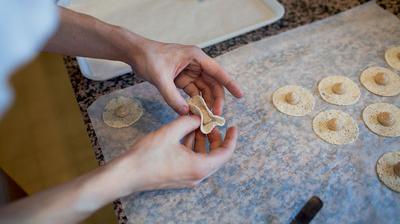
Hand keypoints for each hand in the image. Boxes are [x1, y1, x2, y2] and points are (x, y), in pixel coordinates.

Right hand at [107, 115, 237, 195]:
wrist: (127, 174)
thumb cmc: (148, 155)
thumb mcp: (171, 132)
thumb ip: (188, 122)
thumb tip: (198, 117)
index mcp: (200, 167)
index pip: (225, 153)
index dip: (231, 139)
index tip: (233, 127)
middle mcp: (197, 176)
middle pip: (215, 155)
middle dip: (214, 137)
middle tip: (209, 123)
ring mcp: (187, 178)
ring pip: (203, 157)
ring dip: (201, 141)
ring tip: (195, 124)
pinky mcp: (178, 176)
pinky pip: (192, 161)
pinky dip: (192, 147)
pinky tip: (184, 133)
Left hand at [128, 40, 242, 114]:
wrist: (135, 53)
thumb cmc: (148, 58)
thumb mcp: (160, 78)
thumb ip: (172, 97)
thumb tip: (186, 113)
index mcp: (195, 57)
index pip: (217, 72)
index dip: (230, 84)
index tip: (240, 95)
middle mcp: (196, 64)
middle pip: (212, 83)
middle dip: (216, 99)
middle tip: (216, 116)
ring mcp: (189, 71)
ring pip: (204, 89)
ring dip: (206, 103)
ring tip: (207, 117)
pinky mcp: (182, 78)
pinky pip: (193, 92)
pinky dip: (195, 102)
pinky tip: (195, 112)